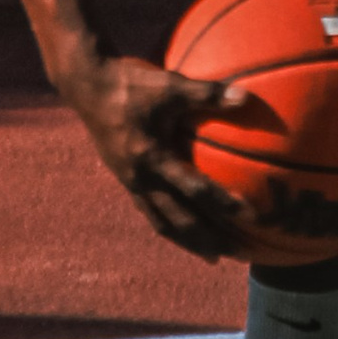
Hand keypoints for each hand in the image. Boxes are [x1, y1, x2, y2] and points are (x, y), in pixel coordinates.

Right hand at [62, 51, 258, 257]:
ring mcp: (130, 181)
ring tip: (211, 255)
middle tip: (234, 254)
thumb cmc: (131, 83)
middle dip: (206, 240)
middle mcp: (141, 178)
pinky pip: (150, 211)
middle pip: (178, 220)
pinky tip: (182, 226)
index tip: (250, 217)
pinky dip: (169, 224)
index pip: (195, 189)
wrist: (87, 86)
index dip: (223, 203)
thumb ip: (208, 93)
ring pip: (162, 222)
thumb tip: (246, 97)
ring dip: (187, 240)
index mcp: (153, 158)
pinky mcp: (125, 178)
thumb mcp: (170, 85)